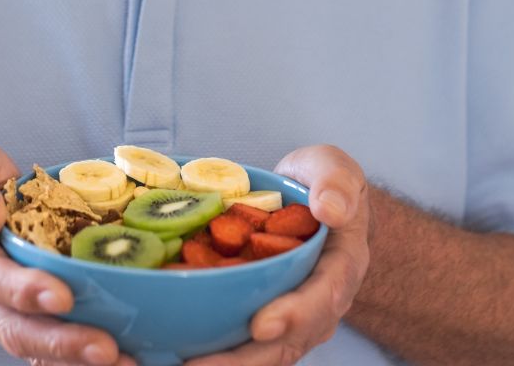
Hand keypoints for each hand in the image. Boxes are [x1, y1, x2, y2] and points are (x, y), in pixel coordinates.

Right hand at [0, 140, 136, 365]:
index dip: (26, 290)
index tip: (62, 295)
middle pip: (18, 329)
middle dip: (62, 342)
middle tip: (105, 348)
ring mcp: (9, 308)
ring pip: (38, 346)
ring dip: (78, 359)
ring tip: (126, 363)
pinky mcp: (34, 312)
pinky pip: (54, 346)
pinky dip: (83, 357)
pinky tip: (126, 357)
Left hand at [187, 145, 370, 364]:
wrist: (315, 204)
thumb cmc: (321, 185)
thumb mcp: (332, 167)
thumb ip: (335, 180)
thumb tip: (330, 208)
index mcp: (341, 266)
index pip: (324, 296)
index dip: (295, 313)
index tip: (262, 324)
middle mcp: (320, 304)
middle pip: (287, 342)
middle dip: (244, 358)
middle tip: (198, 365)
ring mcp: (292, 319)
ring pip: (261, 355)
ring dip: (223, 364)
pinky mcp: (264, 322)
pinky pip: (240, 345)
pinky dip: (210, 353)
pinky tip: (172, 356)